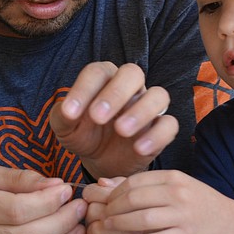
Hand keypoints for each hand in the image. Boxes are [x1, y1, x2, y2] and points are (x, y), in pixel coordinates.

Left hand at [50, 62, 178, 177]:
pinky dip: (157, 135)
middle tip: (97, 117)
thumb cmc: (83, 135)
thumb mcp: (65, 127)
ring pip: (158, 95)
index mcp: (104, 79)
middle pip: (133, 73)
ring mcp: (148, 106)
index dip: (84, 89)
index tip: (70, 113)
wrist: (100, 161)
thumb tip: (68, 112)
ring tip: (121, 131)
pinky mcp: (161, 129)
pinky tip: (139, 149)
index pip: (98, 72)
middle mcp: (130, 87)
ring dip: (140, 111)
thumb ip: (63, 115)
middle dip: (116, 93)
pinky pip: (170, 124)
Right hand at [83, 177, 172, 233]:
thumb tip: (102, 181)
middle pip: (91, 210)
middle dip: (115, 211)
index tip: (127, 195)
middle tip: (137, 213)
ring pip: (95, 229)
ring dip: (119, 228)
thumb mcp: (141, 200)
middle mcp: (92, 221)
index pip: (90, 193)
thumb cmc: (154, 223)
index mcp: (99, 203)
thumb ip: (125, 189)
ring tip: (139, 228)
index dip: (104, 192)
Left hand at [93, 170, 233, 233]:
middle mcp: (178, 193)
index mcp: (174, 178)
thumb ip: (147, 184)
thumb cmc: (198, 204)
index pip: (135, 181)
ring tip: (108, 228)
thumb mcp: (177, 185)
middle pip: (134, 198)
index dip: (115, 192)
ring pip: (142, 219)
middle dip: (113, 208)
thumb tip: (106, 183)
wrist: (231, 223)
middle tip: (102, 216)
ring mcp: (183, 215)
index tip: (106, 201)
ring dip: (120, 224)